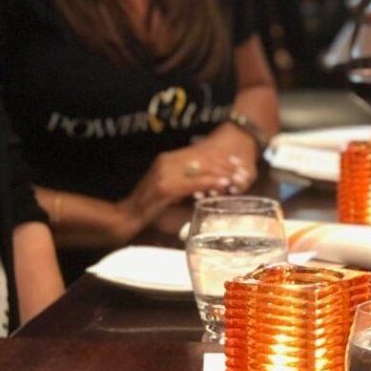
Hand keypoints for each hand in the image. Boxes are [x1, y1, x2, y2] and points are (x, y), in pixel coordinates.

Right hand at [124, 147, 247, 226]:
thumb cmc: (149, 207)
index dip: (219, 158)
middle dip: (225, 164)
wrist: (127, 216)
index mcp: (168, 160)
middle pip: (203, 158)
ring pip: (201, 168)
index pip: (199, 154)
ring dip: (222, 172)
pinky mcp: (167, 187)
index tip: (237, 162)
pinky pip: (195, 182)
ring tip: (239, 177)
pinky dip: (211, 182)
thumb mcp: (170, 190)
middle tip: (243, 170)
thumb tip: (207, 186)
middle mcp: (167, 162)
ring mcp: (166, 173)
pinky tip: (224, 184)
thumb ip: (186, 185)